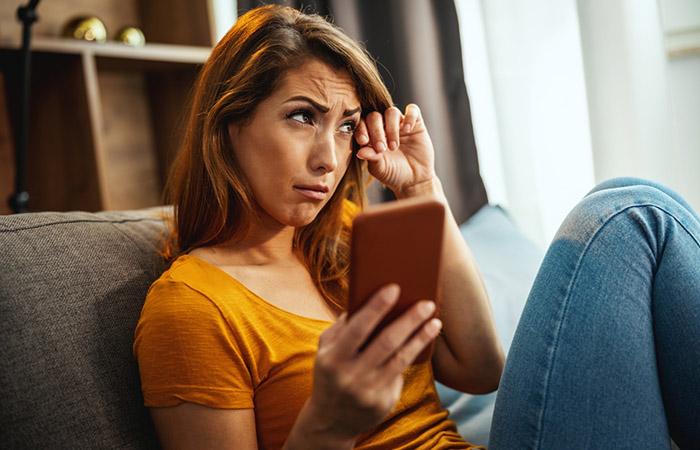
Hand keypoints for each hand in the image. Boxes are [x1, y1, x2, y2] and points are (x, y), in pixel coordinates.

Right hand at [305, 284, 442, 439]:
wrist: (329, 421)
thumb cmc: (331, 372)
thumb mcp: (326, 350)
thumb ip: (342, 327)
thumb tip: (368, 298)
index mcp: (333, 357)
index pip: (358, 328)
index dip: (377, 307)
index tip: (395, 287)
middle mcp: (350, 375)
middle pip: (386, 342)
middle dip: (409, 320)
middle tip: (427, 303)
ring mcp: (367, 391)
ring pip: (400, 358)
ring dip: (420, 337)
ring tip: (435, 321)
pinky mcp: (382, 403)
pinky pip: (401, 373)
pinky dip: (413, 354)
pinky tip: (424, 340)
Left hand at [354, 104, 436, 194]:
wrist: (414, 179)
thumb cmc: (393, 173)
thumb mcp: (380, 168)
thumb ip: (371, 158)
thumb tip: (360, 152)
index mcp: (370, 135)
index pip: (362, 124)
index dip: (361, 130)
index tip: (363, 141)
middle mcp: (384, 126)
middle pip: (375, 116)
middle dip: (376, 131)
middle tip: (381, 148)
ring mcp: (400, 123)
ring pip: (392, 112)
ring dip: (391, 128)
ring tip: (393, 146)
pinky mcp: (416, 123)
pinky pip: (413, 110)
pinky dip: (409, 117)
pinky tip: (408, 129)